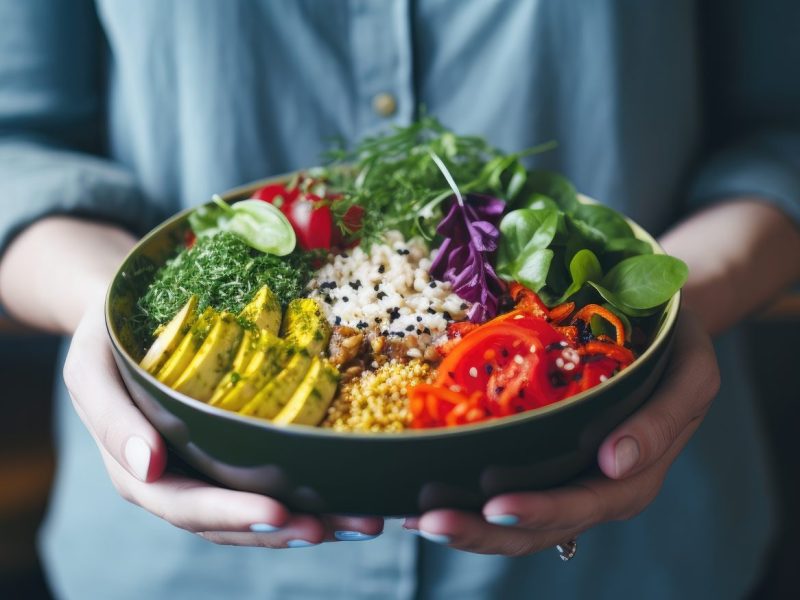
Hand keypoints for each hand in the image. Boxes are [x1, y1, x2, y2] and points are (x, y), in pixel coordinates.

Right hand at [63, 297, 383, 546]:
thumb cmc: (106, 335)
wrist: (126, 309)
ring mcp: (214, 465)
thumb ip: (111, 420)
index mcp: (142, 469)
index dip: (231, 514)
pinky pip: (276, 476)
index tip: (277, 512)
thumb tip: (149, 468)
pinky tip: (354, 491)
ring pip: (263, 508)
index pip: (187, 506)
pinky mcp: (241, 445)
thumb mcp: (90, 368)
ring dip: (316, 520)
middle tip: (345, 524)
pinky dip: (314, 491)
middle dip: (290, 527)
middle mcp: (183, 477)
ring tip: (365, 521)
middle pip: (236, 521)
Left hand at [404, 310, 718, 554]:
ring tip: (417, 520)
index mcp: (633, 476)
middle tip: (431, 524)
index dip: (540, 510)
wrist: (663, 327)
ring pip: (515, 522)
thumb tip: (616, 463)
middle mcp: (595, 487)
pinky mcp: (543, 460)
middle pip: (538, 528)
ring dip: (467, 526)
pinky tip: (423, 501)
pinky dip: (465, 502)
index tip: (495, 504)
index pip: (583, 505)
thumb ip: (663, 420)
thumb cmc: (678, 347)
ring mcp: (565, 478)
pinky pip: (504, 490)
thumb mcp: (691, 375)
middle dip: (483, 531)